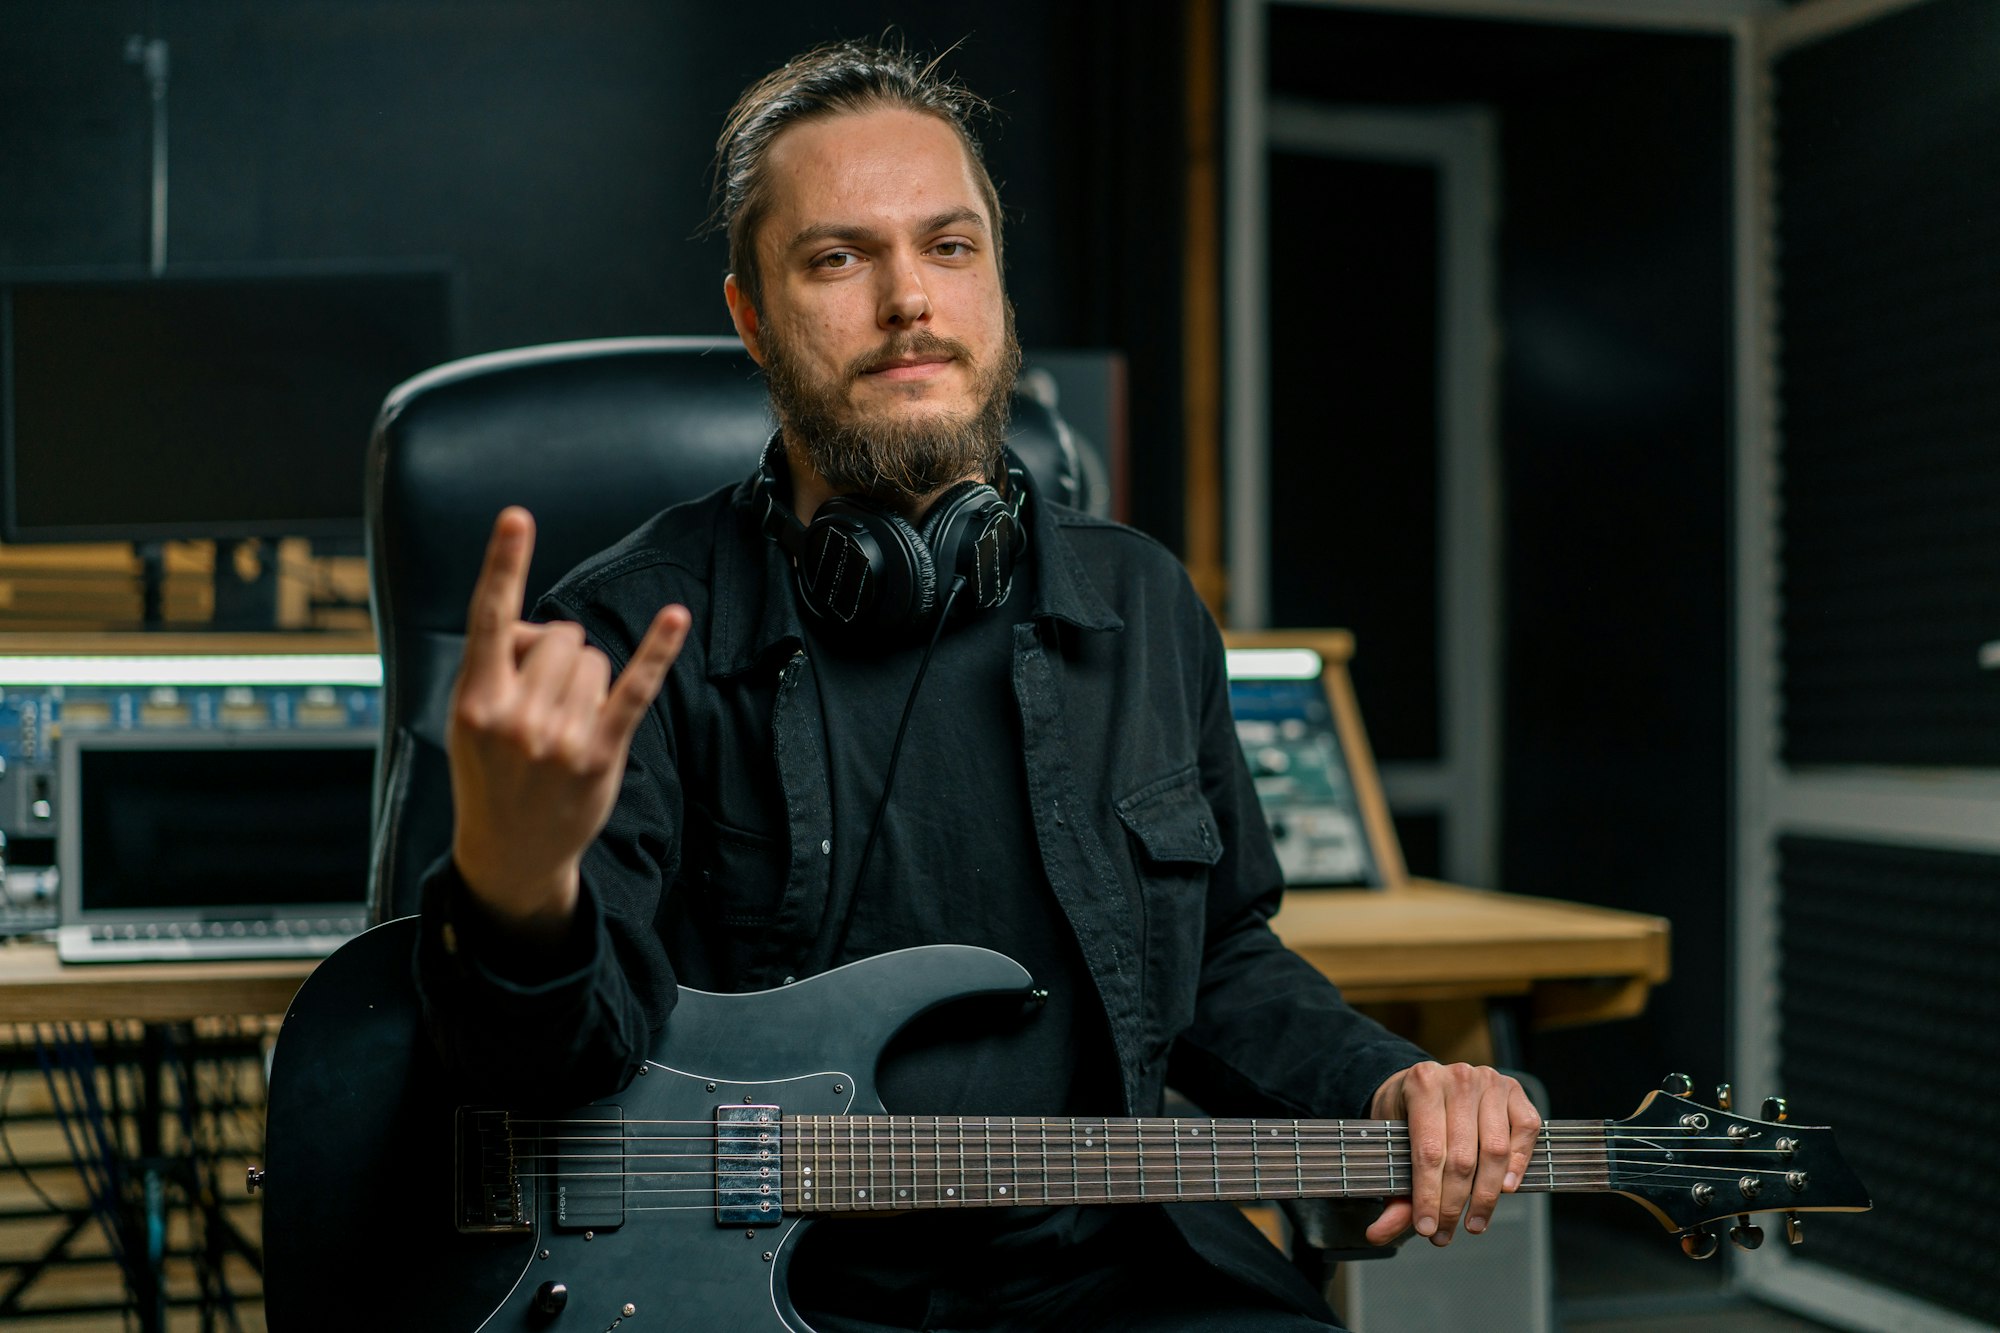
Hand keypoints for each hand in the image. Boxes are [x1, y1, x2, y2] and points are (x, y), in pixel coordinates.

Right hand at [445, 507, 689, 938]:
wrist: (510, 855)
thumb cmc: (491, 775)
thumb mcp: (470, 721)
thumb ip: (498, 667)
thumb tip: (543, 629)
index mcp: (474, 699)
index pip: (488, 619)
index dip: (503, 564)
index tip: (517, 517)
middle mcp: (515, 715)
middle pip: (560, 635)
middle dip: (559, 653)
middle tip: (544, 699)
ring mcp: (559, 737)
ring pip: (593, 658)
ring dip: (588, 678)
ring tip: (565, 723)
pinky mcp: (601, 754)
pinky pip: (635, 687)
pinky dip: (657, 649)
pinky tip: (676, 617)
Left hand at [1364, 1061, 1540, 1246]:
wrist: (1428, 1082)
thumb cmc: (1409, 1114)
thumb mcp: (1392, 1144)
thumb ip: (1393, 1191)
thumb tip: (1378, 1235)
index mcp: (1422, 1084)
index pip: (1429, 1152)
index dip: (1429, 1196)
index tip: (1426, 1229)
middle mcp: (1458, 1078)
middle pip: (1462, 1157)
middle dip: (1454, 1204)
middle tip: (1445, 1234)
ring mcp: (1490, 1081)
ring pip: (1495, 1150)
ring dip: (1486, 1196)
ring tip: (1473, 1223)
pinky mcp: (1515, 1091)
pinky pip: (1525, 1132)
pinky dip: (1518, 1164)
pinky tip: (1505, 1189)